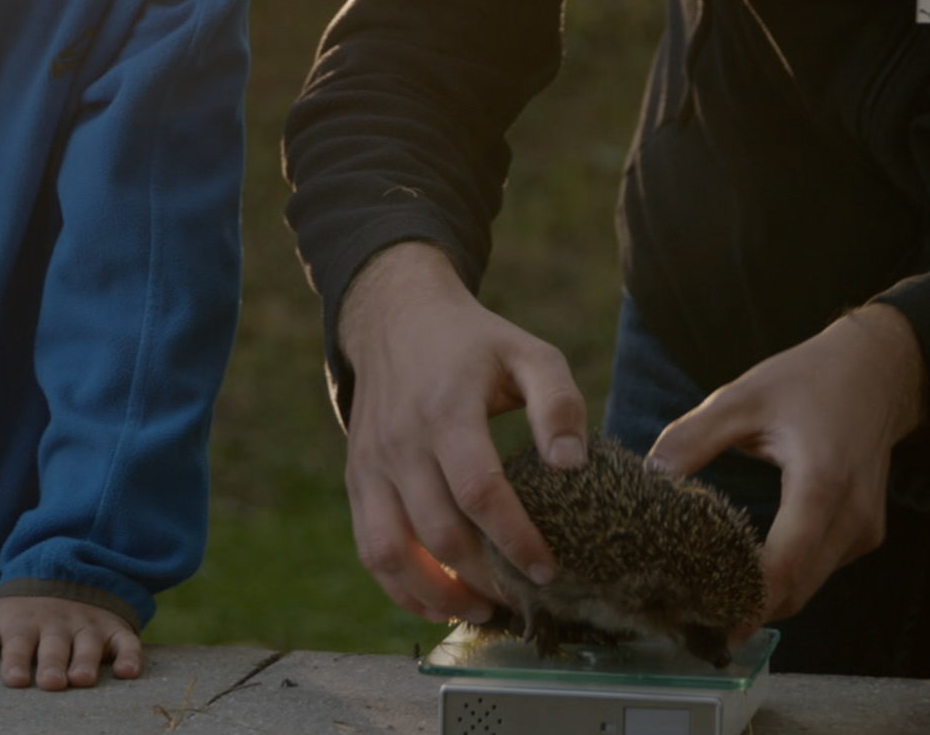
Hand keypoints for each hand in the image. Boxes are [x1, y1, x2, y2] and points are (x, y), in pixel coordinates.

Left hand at [0, 596, 140, 687]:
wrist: (63, 580)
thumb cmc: (17, 614)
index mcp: (24, 624)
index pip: (18, 643)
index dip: (16, 661)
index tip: (15, 680)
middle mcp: (57, 624)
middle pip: (55, 645)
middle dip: (53, 663)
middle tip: (51, 683)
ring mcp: (87, 626)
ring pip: (89, 644)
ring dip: (87, 661)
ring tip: (83, 680)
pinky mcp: (113, 629)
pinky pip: (126, 641)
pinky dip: (131, 655)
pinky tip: (130, 673)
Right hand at [336, 241, 589, 625]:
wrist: (396, 319)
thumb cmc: (475, 344)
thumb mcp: (530, 353)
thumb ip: (559, 403)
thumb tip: (571, 466)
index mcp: (446, 408)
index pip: (478, 490)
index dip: (514, 537)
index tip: (548, 567)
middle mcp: (401, 442)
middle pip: (438, 532)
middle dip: (486, 577)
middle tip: (526, 596)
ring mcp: (371, 465)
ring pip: (393, 553)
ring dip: (438, 595)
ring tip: (484, 610)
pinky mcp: (358, 481)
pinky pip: (370, 550)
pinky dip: (401, 587)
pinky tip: (441, 602)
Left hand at [645, 304, 924, 627]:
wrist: (877, 371)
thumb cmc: (808, 380)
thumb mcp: (742, 396)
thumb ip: (693, 438)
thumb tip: (649, 478)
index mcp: (822, 480)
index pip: (789, 563)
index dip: (752, 602)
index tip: (716, 628)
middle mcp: (852, 514)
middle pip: (799, 587)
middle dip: (750, 607)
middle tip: (696, 614)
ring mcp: (866, 528)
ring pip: (811, 585)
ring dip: (768, 595)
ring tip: (714, 590)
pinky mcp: (867, 534)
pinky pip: (822, 570)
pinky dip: (788, 577)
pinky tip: (750, 565)